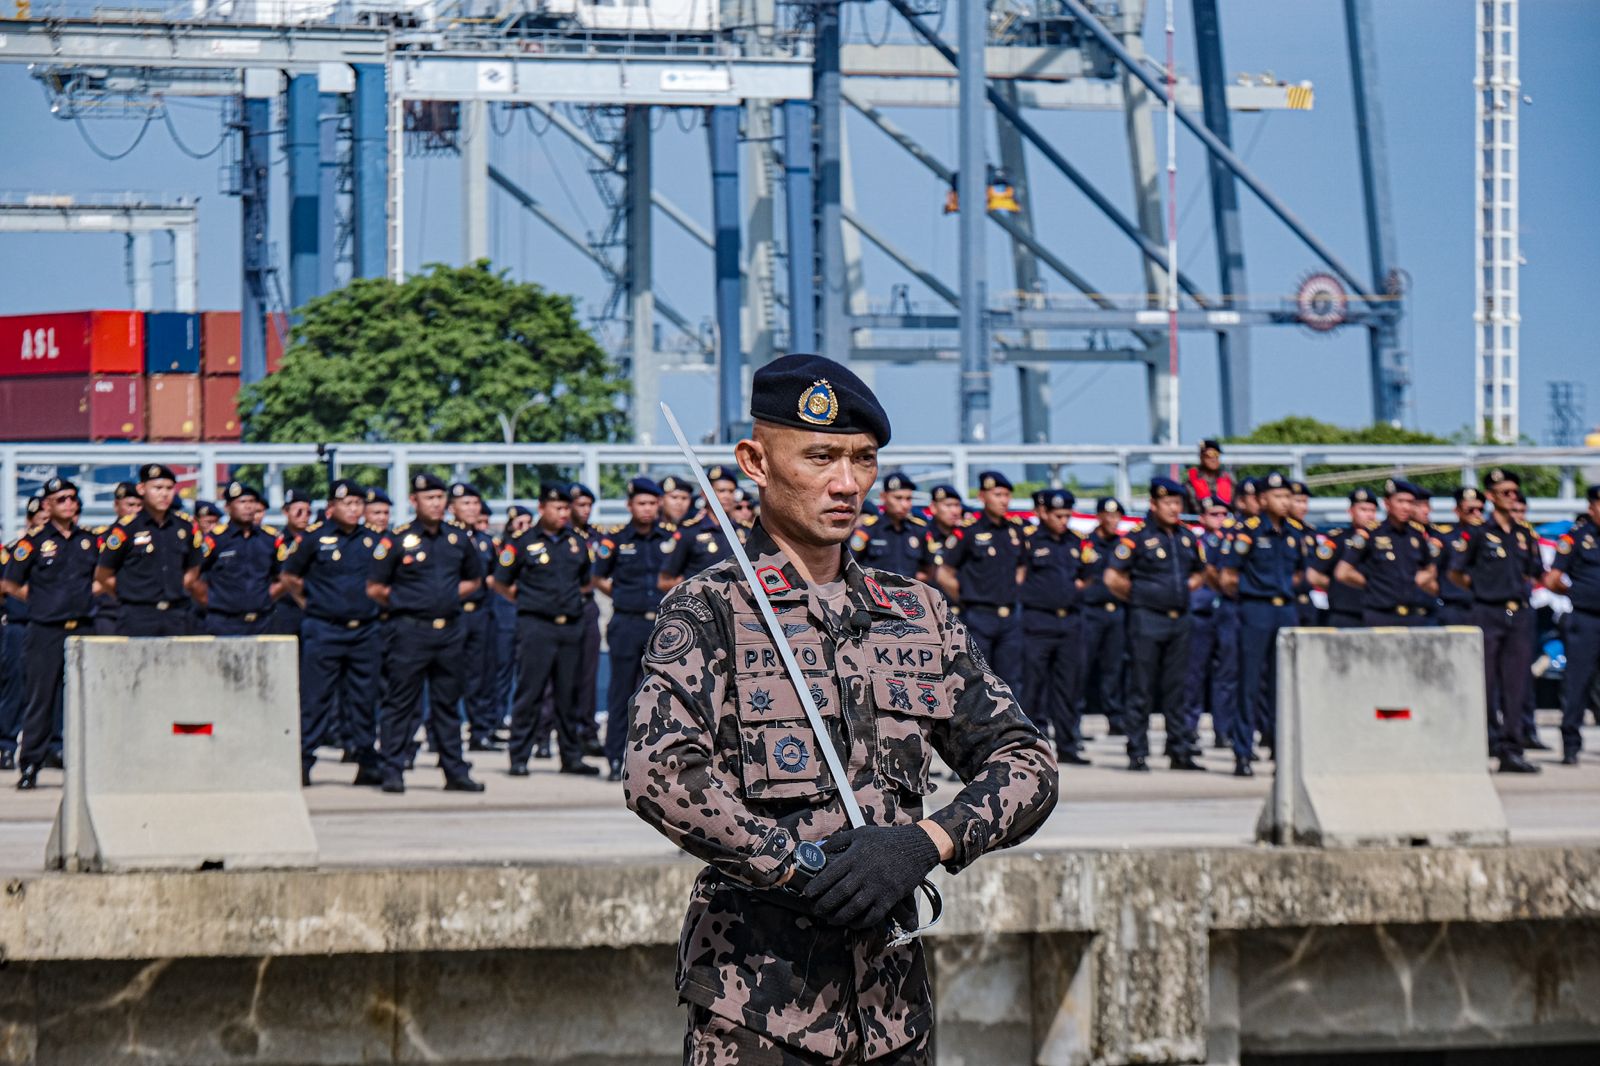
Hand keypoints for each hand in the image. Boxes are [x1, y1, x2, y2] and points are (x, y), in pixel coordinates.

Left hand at [801, 824, 940, 930]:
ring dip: (839, 917)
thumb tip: (818, 849)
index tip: (808, 894)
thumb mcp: (860, 833)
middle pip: (840, 893)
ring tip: (830, 919)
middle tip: (815, 910)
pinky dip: (861, 922)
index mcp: (855, 856)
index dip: (817, 886)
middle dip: (824, 905)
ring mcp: (878, 886)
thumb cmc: (885, 839)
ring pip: (854, 907)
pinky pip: (873, 915)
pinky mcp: (890, 897)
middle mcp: (865, 872)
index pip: (831, 874)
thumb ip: (838, 840)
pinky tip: (852, 923)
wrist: (916, 846)